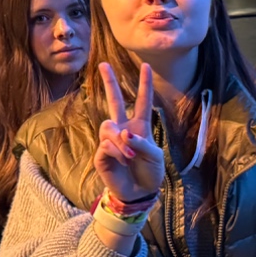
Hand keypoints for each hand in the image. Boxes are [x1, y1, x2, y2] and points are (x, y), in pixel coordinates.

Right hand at [93, 62, 164, 201]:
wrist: (140, 191)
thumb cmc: (151, 172)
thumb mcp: (154, 156)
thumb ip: (141, 143)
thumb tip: (123, 133)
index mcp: (140, 126)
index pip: (143, 101)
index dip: (144, 84)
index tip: (145, 65)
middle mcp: (123, 129)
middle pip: (114, 101)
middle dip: (109, 82)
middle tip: (103, 64)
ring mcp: (110, 140)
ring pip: (107, 127)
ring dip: (120, 141)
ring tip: (130, 156)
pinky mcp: (101, 154)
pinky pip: (105, 145)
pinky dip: (117, 153)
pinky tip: (124, 161)